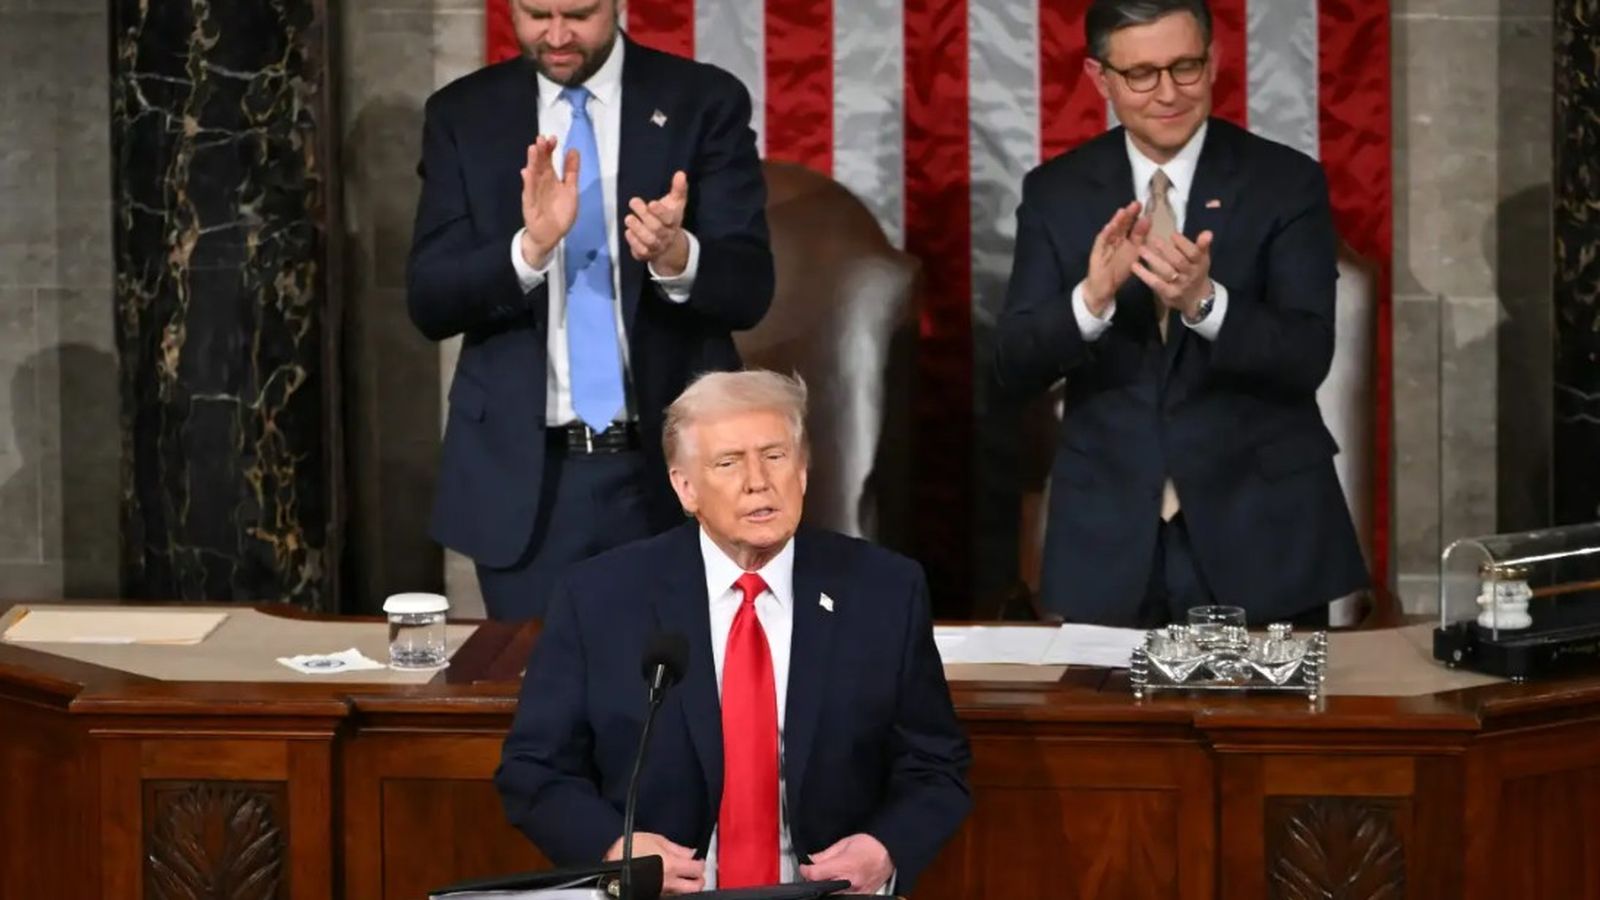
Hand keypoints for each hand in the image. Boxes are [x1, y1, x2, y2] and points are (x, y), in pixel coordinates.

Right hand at [520, 135, 579, 266]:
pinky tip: (527, 172)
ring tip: (533, 149)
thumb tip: (573, 149)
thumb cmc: (560, 212)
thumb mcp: (570, 189)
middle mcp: (541, 182)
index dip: (549, 149)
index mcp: (551, 178)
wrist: (550, 235)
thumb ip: (571, 171)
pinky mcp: (530, 204)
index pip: (549, 160)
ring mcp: (534, 192)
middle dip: (540, 152)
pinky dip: (529, 182)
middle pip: (540, 164)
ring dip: (533, 162)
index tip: (552, 138)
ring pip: (533, 175)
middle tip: (541, 138)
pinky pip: (529, 192)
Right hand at [604, 832, 703, 894]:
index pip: (698, 869)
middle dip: (698, 879)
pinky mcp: (654, 895)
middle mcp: (670, 882)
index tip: (697, 860)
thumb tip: (691, 853)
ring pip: (684, 894)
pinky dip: (674, 891)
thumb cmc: (629, 848)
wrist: (609, 864)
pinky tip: (668, 883)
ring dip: (687, 887)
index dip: (700, 863)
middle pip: (697, 886)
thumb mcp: (655, 839)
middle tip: (694, 873)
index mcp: (672, 865)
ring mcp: (662, 891)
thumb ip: (676, 848)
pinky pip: (670, 895)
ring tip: (682, 879)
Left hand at [625, 170, 690, 274]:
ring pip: (649, 240)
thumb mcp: (675, 204)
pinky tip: (628, 232)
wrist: (669, 246)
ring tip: (629, 218)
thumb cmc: (669, 220)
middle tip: (633, 202)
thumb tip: (680, 173)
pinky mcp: (646, 254)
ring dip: (638, 229)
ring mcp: (656, 246)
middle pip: (657, 228)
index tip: (651, 203)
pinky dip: (634, 242)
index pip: (669, 218)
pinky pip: (640, 251)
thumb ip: (678, 189)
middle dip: (644, 215)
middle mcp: (666, 236)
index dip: (660, 212)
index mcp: (673, 222)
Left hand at [798, 833, 892, 893]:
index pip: (815, 874)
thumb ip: (826, 854)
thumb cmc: (871, 845)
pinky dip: (839, 891)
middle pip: (822, 887)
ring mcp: (857, 892)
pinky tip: (841, 883)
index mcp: (845, 866)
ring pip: (832, 895)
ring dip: (827, 887)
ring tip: (831, 876)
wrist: (890, 852)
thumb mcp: (845, 843)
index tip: (805, 867)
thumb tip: (812, 860)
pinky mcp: (862, 896)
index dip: (805, 870)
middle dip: (816, 879)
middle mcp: (851, 882)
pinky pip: (844, 897)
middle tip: (817, 871)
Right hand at [1083, 200, 1151, 315]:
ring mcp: (1105, 245)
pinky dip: (1105, 235)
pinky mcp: (1097, 252)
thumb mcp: (1135, 253)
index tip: (1145, 207)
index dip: (1138, 217)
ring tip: (1122, 212)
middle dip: (1128, 215)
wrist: (1104, 287)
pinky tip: (1109, 227)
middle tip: (1136, 204)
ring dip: (1116, 222)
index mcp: (1126, 240)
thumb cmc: (1119, 270)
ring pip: (1111, 231)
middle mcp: (1116, 239)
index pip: (1132, 226)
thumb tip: (1148, 220)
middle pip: (1122, 225)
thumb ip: (1141, 237)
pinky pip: (1101, 243)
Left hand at [1132, 230, 1214, 317]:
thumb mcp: (1202, 259)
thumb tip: (1207, 233)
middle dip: (1166, 249)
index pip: (1194, 253)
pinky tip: (1135, 266)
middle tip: (1152, 238)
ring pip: (1167, 272)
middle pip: (1179, 262)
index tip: (1172, 234)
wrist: (1198, 300)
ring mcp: (1180, 286)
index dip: (1183, 243)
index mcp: (1200, 263)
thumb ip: (1202, 245)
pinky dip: (1145, 275)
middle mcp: (1191, 275)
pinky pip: (1156, 284)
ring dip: (1153, 260)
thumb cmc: (1196, 272)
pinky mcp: (1168, 295)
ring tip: (1141, 249)